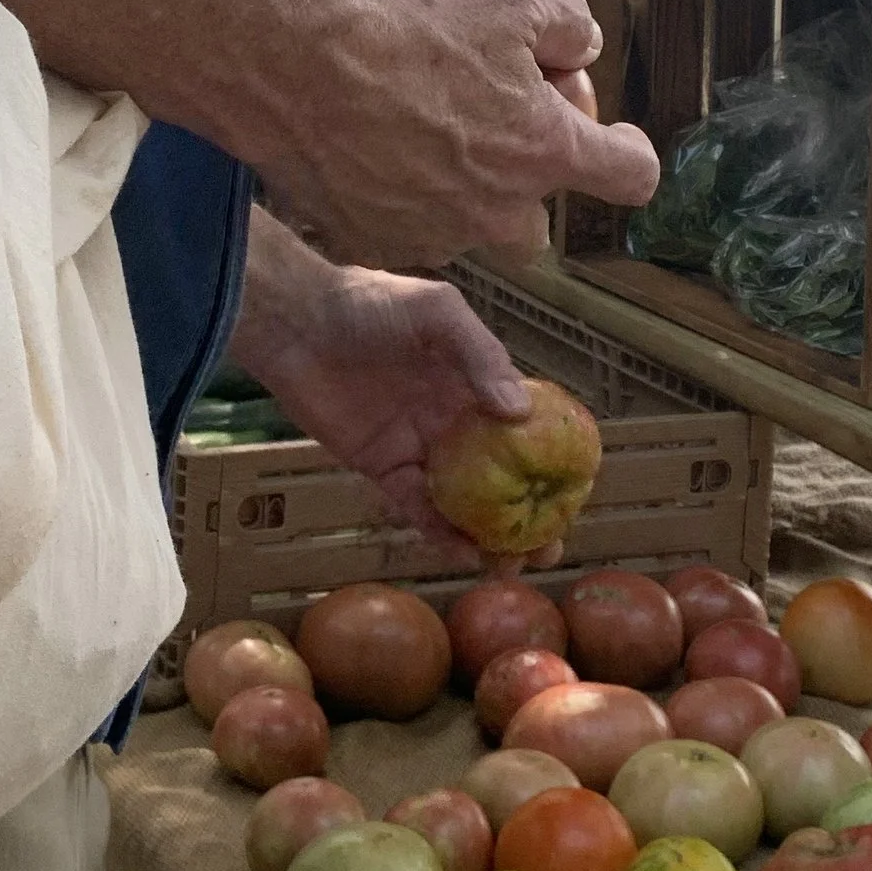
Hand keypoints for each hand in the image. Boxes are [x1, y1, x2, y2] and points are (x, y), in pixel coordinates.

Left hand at [226, 211, 533, 558]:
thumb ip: (480, 355)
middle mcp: (454, 419)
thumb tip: (519, 411)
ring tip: (513, 567)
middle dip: (527, 514)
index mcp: (475, 381)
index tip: (574, 496)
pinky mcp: (382, 467)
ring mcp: (419, 446)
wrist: (298, 322)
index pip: (525, 428)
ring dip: (489, 534)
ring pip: (463, 501)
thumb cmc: (371, 303)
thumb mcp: (438, 311)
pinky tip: (464, 553)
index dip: (551, 462)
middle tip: (549, 550)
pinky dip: (439, 531)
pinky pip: (416, 506)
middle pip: (501, 476)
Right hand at [262, 0, 657, 269]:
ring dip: (460, 192)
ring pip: (466, 229)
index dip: (632, 154)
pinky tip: (371, 147)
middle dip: (524, 183)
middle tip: (490, 128)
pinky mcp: (376, 242)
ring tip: (420, 131)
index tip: (618, 138)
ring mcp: (435, 234)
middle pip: (537, 225)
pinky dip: (399, 198)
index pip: (631, 176)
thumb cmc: (408, 30)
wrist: (298, 68)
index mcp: (543, 152)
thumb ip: (565, 23)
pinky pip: (404, 229)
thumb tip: (582, 43)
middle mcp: (497, 211)